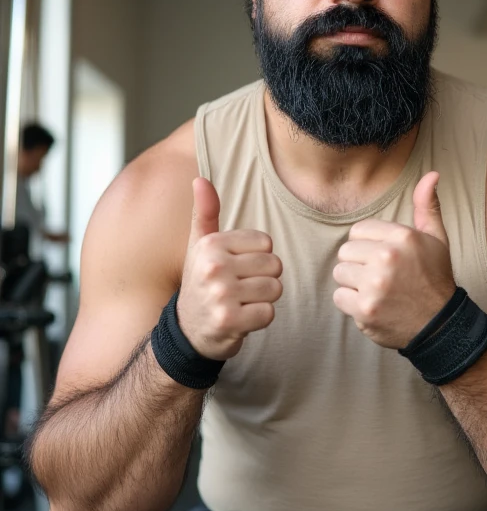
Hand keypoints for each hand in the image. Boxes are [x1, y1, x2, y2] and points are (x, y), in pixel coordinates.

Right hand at [176, 177, 282, 360]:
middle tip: (241, 289)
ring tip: (241, 303)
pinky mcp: (229, 321)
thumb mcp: (200, 246)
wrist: (188, 331)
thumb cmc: (201, 283)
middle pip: (274, 265)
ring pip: (275, 289)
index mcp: (211, 244)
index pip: (266, 243)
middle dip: (264, 279)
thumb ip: (205, 213)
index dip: (258, 258)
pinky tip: (241, 319)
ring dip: (263, 300)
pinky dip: (260, 319)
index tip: (237, 269)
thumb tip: (200, 179)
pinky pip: (269, 313)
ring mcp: (220, 295)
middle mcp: (214, 267)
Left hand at [332, 171, 455, 348]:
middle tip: (381, 276)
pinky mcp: (365, 310)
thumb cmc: (435, 278)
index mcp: (402, 236)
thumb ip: (427, 205)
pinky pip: (339, 297)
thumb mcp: (436, 238)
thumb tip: (432, 174)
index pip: (358, 231)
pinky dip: (352, 304)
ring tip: (376, 290)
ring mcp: (374, 285)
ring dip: (354, 284)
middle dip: (359, 264)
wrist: (440, 325)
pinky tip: (372, 305)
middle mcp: (387, 258)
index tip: (384, 258)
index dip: (369, 245)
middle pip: (346, 252)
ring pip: (340, 274)